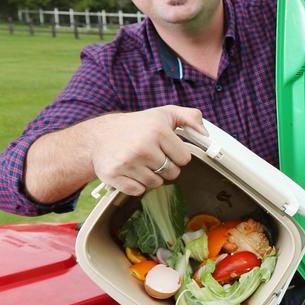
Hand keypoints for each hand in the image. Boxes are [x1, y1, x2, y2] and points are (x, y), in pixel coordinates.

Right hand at [86, 106, 202, 195]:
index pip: (184, 159)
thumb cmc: (135, 126)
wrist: (99, 136)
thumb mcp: (164, 114)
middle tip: (151, 155)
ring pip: (156, 183)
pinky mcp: (115, 176)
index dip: (177, 155)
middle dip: (165, 166)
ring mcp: (128, 162)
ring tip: (140, 162)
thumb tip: (206, 134)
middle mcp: (143, 146)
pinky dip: (136, 185)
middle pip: (172, 173)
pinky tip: (130, 171)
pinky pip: (139, 191)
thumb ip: (190, 117)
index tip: (166, 148)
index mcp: (157, 130)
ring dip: (151, 176)